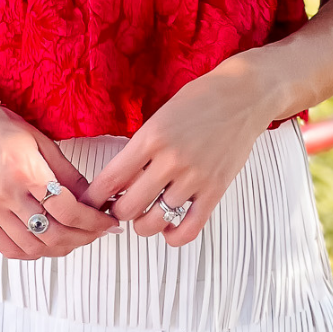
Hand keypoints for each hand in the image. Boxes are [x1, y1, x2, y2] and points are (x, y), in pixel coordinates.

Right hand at [0, 105, 119, 259]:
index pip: (68, 209)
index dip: (94, 221)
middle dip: (83, 238)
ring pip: (33, 247)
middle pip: (54, 234)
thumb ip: (67, 173)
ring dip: (60, 248)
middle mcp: (6, 194)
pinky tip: (45, 243)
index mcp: (26, 170)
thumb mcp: (41, 141)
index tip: (108, 223)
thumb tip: (92, 198)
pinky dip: (32, 252)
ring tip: (74, 237)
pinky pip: (8, 249)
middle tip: (96, 232)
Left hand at [84, 55, 276, 246]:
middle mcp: (171, 160)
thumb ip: (140, 148)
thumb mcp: (160, 116)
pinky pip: (189, 229)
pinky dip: (173, 236)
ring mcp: (195, 177)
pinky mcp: (216, 190)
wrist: (244, 94)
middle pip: (128, 207)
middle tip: (120, 206)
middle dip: (118, 212)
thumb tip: (117, 181)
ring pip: (155, 221)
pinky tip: (168, 228)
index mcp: (151, 137)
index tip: (89, 203)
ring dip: (144, 224)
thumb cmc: (200, 100)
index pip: (110, 179)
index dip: (94, 198)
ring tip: (144, 215)